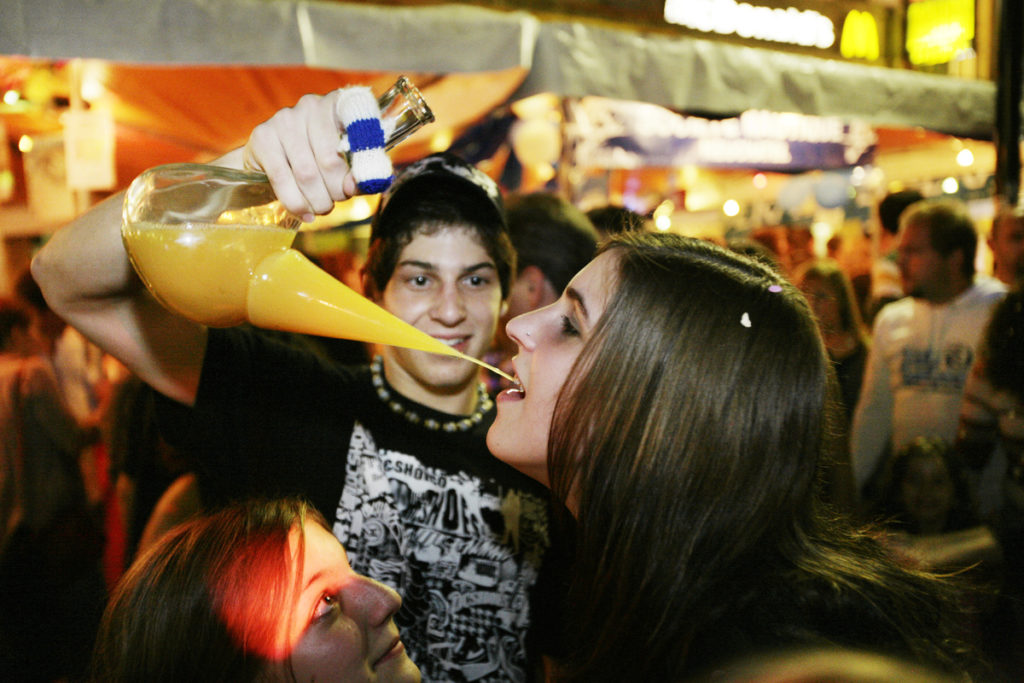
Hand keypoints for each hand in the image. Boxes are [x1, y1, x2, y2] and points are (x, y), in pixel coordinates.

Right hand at [242, 91, 357, 220]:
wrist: (272, 162)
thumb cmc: (319, 163)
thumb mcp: (346, 166)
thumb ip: (358, 174)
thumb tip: (352, 185)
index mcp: (339, 106)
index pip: (357, 122)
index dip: (362, 157)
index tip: (357, 182)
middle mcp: (312, 105)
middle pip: (330, 160)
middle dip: (337, 191)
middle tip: (337, 200)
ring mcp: (284, 119)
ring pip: (306, 173)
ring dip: (318, 200)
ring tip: (321, 207)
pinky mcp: (262, 136)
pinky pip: (282, 179)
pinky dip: (296, 203)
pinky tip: (304, 212)